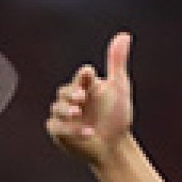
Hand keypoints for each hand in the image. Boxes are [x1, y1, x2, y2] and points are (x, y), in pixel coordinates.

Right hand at [46, 32, 134, 165]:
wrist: (114, 146)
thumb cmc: (117, 116)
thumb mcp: (119, 88)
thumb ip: (117, 62)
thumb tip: (124, 35)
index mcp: (86, 86)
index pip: (81, 76)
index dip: (83, 75)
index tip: (89, 74)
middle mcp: (73, 99)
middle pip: (65, 91)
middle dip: (71, 94)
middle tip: (81, 98)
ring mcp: (64, 116)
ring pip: (58, 108)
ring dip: (67, 110)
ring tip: (78, 114)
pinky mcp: (59, 132)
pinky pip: (57, 127)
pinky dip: (69, 130)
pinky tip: (87, 133)